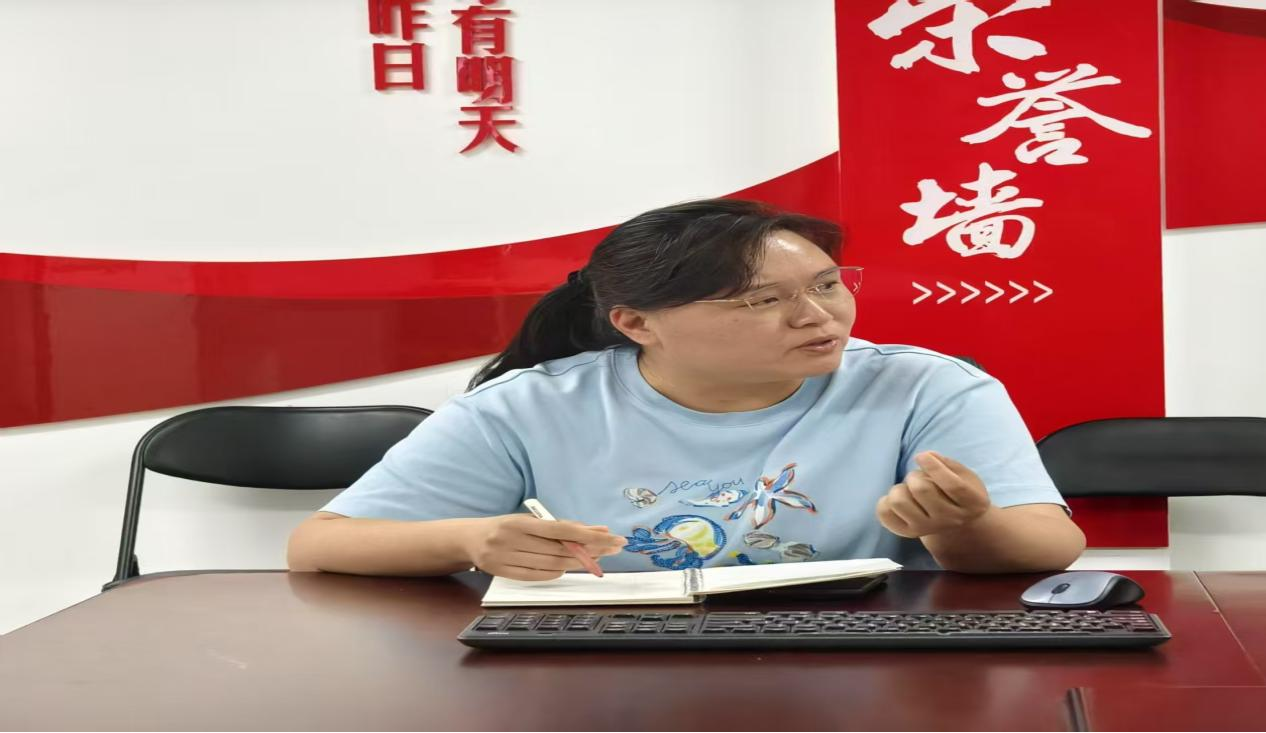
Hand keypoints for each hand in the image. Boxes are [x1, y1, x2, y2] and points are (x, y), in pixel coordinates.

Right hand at [462, 514, 625, 580]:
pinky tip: (567, 567)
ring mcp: (506, 558)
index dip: (588, 535)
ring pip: (550, 565)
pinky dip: (556, 573)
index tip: (611, 537)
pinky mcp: (503, 574)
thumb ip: (561, 526)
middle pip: (558, 550)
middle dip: (590, 550)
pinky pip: (537, 576)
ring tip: (595, 558)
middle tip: (612, 548)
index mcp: (519, 522)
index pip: (560, 530)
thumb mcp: (530, 521)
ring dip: (576, 563)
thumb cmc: (506, 527)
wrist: (470, 539)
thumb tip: (596, 530)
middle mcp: (511, 540)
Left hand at [876, 451, 991, 538]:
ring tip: (909, 491)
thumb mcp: (964, 475)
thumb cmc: (957, 493)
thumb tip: (927, 456)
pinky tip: (901, 500)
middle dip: (915, 476)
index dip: (934, 467)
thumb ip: (947, 463)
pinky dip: (886, 501)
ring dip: (900, 488)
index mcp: (972, 503)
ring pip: (898, 501)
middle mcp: (950, 520)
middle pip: (921, 490)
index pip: (953, 486)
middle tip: (919, 478)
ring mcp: (928, 529)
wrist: (954, 524)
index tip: (922, 456)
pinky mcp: (908, 533)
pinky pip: (884, 513)